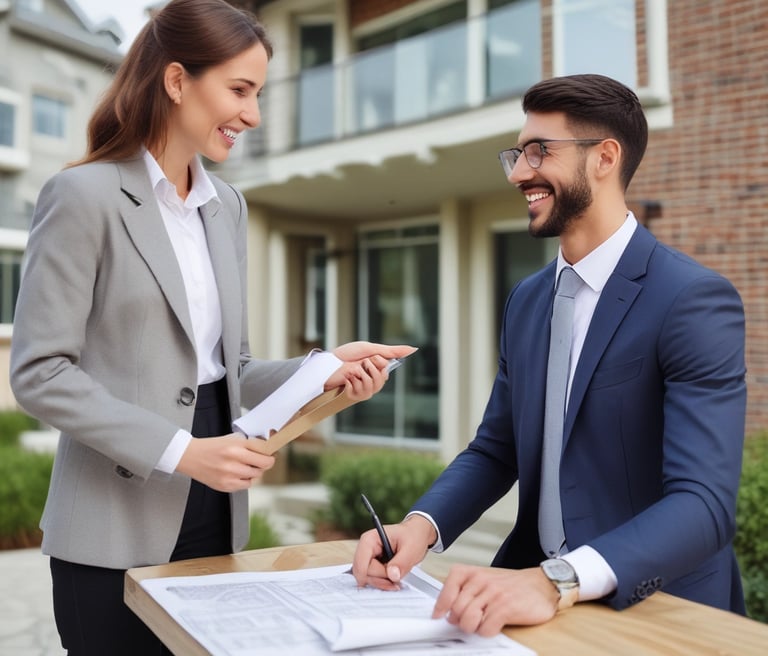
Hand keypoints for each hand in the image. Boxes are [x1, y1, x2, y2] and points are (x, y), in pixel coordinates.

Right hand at [176, 433, 274, 491]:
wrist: (190, 456)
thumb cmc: (211, 446)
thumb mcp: (232, 439)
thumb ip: (249, 444)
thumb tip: (267, 449)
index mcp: (236, 446)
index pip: (264, 451)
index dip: (271, 453)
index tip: (272, 453)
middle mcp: (233, 461)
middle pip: (263, 465)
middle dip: (265, 462)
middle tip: (262, 460)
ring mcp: (229, 475)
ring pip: (256, 476)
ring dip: (255, 472)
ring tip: (246, 466)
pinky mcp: (225, 486)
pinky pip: (245, 485)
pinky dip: (245, 480)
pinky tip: (238, 474)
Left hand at [325, 342, 416, 399]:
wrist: (329, 361)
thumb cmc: (348, 354)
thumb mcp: (371, 348)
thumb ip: (392, 351)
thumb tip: (413, 349)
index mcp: (377, 370)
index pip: (386, 371)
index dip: (379, 364)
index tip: (371, 357)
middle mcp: (371, 380)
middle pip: (381, 379)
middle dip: (371, 367)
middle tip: (362, 362)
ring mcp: (362, 389)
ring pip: (372, 386)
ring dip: (362, 374)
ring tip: (353, 369)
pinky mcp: (353, 395)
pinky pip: (360, 391)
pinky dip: (352, 381)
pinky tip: (347, 378)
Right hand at [352, 514, 436, 590]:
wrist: (416, 534)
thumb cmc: (412, 536)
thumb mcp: (411, 548)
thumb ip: (401, 562)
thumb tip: (392, 576)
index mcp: (369, 540)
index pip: (360, 565)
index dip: (375, 576)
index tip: (391, 579)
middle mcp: (365, 549)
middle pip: (363, 574)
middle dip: (381, 580)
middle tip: (398, 577)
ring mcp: (367, 558)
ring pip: (367, 578)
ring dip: (383, 582)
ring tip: (397, 576)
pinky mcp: (372, 565)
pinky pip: (372, 579)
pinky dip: (383, 582)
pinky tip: (393, 578)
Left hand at [432, 565, 559, 635]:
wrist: (541, 584)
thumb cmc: (512, 584)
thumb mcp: (486, 580)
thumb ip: (467, 591)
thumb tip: (448, 611)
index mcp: (474, 573)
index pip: (448, 587)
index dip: (440, 605)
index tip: (437, 615)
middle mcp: (482, 581)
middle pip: (456, 608)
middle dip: (459, 620)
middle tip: (467, 622)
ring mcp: (494, 594)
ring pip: (468, 619)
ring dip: (472, 627)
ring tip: (480, 624)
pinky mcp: (506, 608)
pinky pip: (485, 628)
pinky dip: (486, 632)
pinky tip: (493, 626)